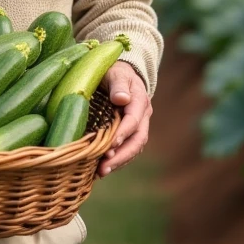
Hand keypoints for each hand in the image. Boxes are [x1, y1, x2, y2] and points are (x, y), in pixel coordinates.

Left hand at [97, 62, 151, 176]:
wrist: (121, 72)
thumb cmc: (115, 70)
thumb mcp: (115, 72)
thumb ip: (118, 84)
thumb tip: (121, 99)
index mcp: (139, 100)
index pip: (133, 121)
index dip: (122, 134)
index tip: (109, 146)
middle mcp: (142, 115)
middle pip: (137, 140)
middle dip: (122, 156)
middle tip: (104, 168)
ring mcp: (138, 124)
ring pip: (134, 147)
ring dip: (119, 161)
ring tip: (101, 172)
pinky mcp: (131, 131)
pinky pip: (127, 148)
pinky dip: (117, 159)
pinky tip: (102, 168)